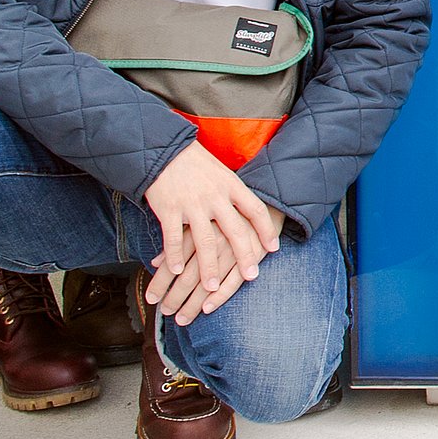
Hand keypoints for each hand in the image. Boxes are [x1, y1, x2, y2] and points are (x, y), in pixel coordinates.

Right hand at [143, 142, 278, 312]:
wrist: (164, 150)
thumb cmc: (196, 164)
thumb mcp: (222, 173)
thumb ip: (233, 195)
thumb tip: (250, 215)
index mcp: (231, 185)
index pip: (255, 210)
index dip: (265, 230)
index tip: (273, 248)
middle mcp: (214, 196)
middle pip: (235, 230)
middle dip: (244, 256)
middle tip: (251, 276)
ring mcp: (192, 204)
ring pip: (205, 240)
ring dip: (208, 266)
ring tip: (212, 287)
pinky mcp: (169, 209)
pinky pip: (173, 238)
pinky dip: (175, 256)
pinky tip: (177, 271)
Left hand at [149, 204, 284, 324]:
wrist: (263, 196)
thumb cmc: (224, 209)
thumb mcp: (198, 217)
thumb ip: (177, 240)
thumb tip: (155, 262)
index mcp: (197, 228)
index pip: (172, 262)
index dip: (159, 284)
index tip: (151, 300)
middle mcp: (213, 239)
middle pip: (187, 276)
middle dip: (174, 298)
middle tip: (165, 313)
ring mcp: (232, 248)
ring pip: (207, 283)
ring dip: (193, 304)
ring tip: (182, 319)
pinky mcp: (252, 253)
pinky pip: (233, 280)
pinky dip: (220, 296)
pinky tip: (207, 309)